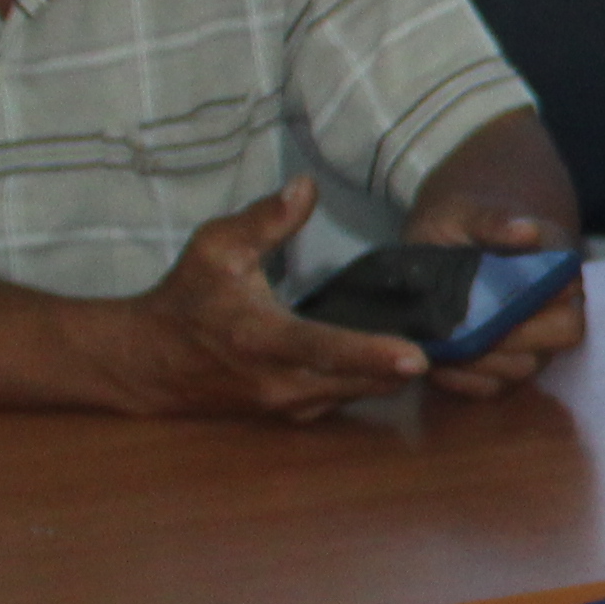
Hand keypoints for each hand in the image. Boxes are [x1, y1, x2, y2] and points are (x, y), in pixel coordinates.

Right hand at [98, 181, 433, 420]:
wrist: (146, 363)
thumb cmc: (185, 299)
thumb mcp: (215, 249)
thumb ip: (265, 220)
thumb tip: (306, 186)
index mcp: (261, 340)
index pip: (324, 350)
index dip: (370, 353)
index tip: (417, 356)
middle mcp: (279, 383)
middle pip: (358, 382)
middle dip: (405, 365)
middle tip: (458, 340)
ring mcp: (287, 407)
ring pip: (358, 395)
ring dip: (394, 375)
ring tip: (441, 344)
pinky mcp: (293, 417)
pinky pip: (346, 401)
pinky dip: (372, 382)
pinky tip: (399, 356)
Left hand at [394, 196, 587, 397]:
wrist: (440, 242)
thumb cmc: (458, 221)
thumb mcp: (465, 212)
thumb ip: (493, 220)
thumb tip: (527, 230)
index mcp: (557, 264)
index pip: (572, 289)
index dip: (541, 299)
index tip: (495, 300)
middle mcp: (556, 305)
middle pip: (565, 333)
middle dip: (515, 336)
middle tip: (468, 330)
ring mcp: (532, 339)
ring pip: (526, 366)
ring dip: (484, 362)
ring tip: (442, 347)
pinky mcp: (503, 363)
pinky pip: (493, 386)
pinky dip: (463, 380)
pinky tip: (436, 362)